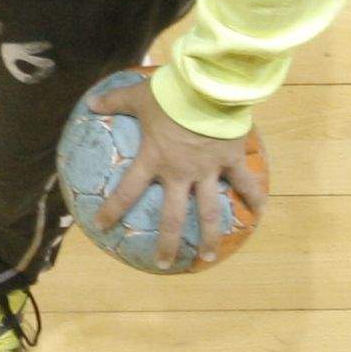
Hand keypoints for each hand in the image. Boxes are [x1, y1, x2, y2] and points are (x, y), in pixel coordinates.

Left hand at [87, 72, 267, 270]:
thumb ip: (114, 101)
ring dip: (210, 237)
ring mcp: (208, 170)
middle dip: (167, 243)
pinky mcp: (231, 160)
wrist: (207, 86)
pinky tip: (260, 213)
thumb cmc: (170, 92)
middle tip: (164, 264)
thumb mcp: (138, 96)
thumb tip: (90, 102)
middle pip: (173, 216)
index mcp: (154, 159)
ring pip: (209, 212)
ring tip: (208, 257)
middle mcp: (180, 172)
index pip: (128, 190)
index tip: (101, 226)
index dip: (113, 209)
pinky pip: (245, 184)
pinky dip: (254, 198)